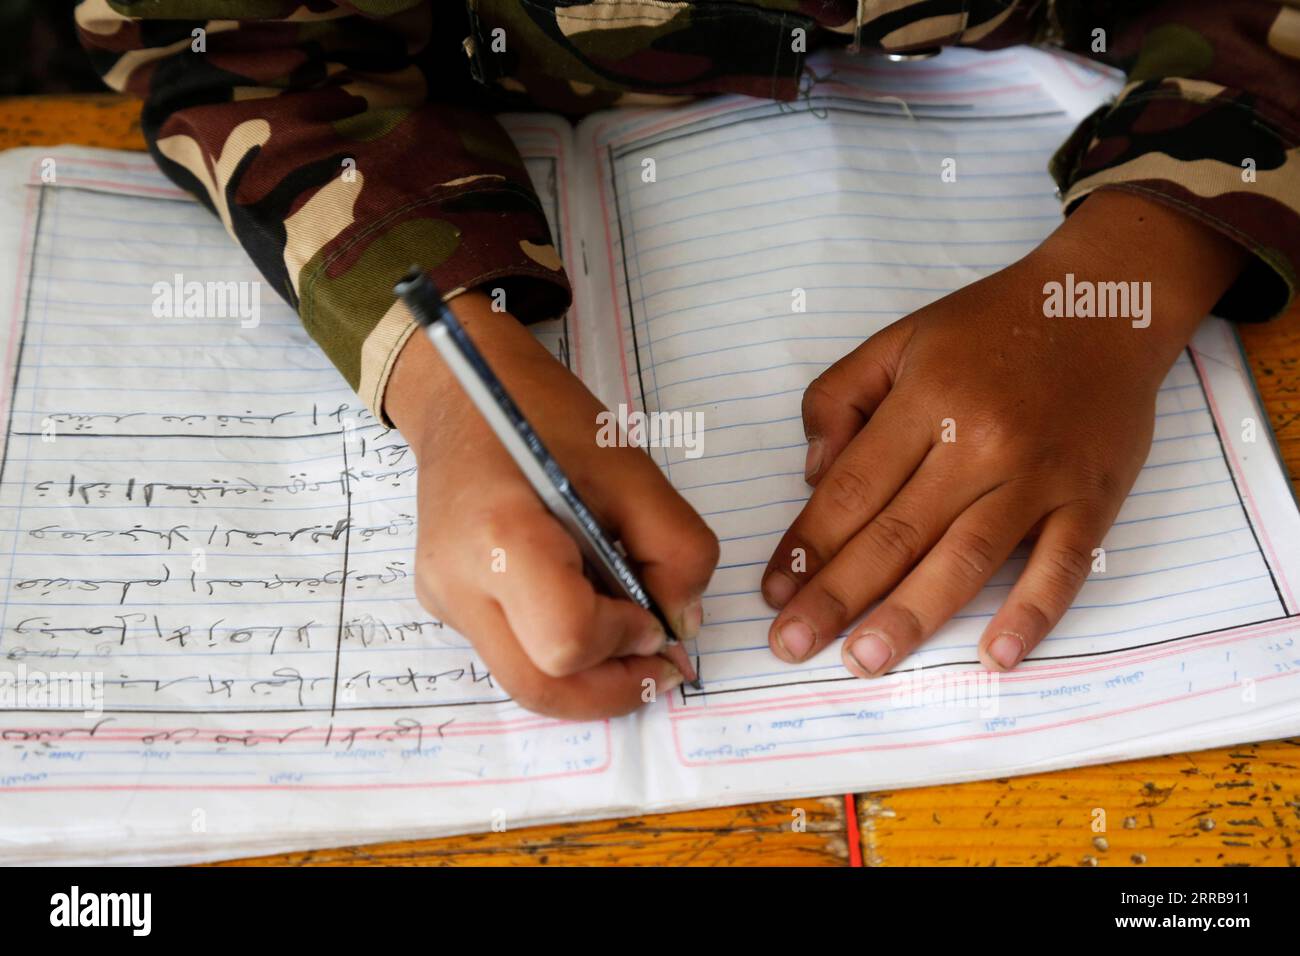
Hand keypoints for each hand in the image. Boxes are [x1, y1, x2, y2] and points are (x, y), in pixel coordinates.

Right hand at [387, 290, 718, 718]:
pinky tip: (589, 613)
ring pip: (522, 681)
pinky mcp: (444, 604)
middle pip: (539, 687)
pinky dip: (558, 654)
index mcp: (501, 539)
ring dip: (588, 679)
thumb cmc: (546, 418)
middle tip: (661, 667)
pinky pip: (509, 653)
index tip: (654, 616)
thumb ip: (675, 548)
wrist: (460, 393)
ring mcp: (443, 600)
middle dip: (612, 689)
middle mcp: (458, 584)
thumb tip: (680, 623)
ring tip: (631, 642)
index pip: (566, 640)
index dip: (623, 641)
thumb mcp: (632, 470)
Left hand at [761, 190, 1246, 677]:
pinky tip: (996, 656)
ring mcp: (1040, 477)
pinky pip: (1062, 567)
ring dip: (911, 616)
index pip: (852, 490)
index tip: (773, 592)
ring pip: (966, 559)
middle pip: (897, 534)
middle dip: (837, 597)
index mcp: (928, 400)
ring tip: (865, 661)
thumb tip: (813, 478)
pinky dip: (1032, 613)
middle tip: (791, 646)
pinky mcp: (1092, 500)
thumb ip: (840, 398)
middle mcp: (980, 443)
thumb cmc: (992, 326)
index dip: (808, 546)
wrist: (1106, 303)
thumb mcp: (899, 338)